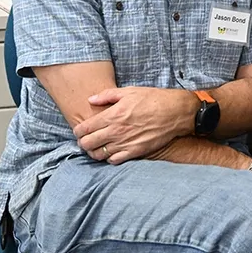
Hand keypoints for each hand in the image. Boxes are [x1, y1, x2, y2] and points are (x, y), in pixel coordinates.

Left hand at [73, 86, 196, 163]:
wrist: (174, 112)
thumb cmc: (152, 99)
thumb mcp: (129, 91)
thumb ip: (107, 95)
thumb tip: (91, 99)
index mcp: (112, 115)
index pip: (84, 129)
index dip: (78, 131)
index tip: (79, 130)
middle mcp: (116, 131)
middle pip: (87, 144)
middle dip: (83, 142)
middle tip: (86, 139)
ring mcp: (125, 144)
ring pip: (98, 155)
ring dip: (94, 152)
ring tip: (97, 146)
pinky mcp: (134, 152)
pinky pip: (114, 161)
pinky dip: (109, 158)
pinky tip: (112, 151)